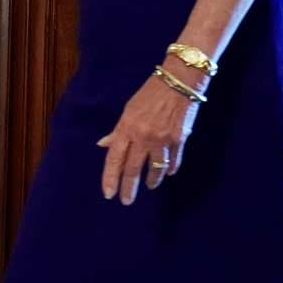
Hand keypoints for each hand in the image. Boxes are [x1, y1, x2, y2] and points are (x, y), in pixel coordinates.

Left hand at [97, 72, 199, 204]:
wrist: (179, 81)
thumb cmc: (150, 93)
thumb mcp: (129, 109)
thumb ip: (118, 130)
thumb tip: (103, 145)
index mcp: (127, 127)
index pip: (114, 158)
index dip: (110, 177)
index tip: (109, 194)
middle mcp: (142, 136)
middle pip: (133, 168)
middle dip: (128, 187)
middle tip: (126, 201)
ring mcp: (162, 139)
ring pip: (155, 169)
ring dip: (151, 181)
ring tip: (149, 187)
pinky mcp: (179, 139)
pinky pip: (173, 161)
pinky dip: (170, 169)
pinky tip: (168, 174)